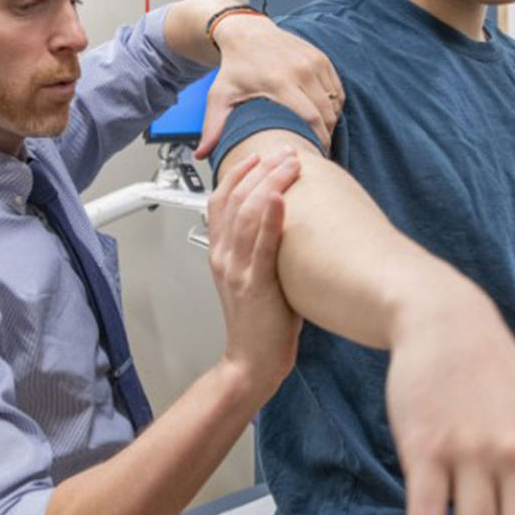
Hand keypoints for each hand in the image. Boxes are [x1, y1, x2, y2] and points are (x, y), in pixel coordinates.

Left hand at [197, 14, 343, 159]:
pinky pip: (336, 90)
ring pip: (334, 102)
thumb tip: (201, 155)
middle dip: (325, 135)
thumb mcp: (220, 96)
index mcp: (279, 81)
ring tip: (319, 135)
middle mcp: (300, 70)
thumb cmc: (234, 67)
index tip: (312, 154)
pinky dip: (333, 106)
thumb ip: (213, 127)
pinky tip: (323, 117)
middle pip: (326, 113)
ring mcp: (313, 62)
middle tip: (316, 149)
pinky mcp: (321, 58)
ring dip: (331, 122)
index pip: (309, 118)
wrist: (246, 32)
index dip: (316, 140)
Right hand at [207, 149, 302, 395]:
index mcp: (222, 252)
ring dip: (269, 183)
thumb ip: (264, 246)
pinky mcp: (255, 285)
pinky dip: (270, 218)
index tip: (264, 155)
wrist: (253, 362)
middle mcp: (224, 256)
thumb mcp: (258, 274)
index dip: (241, 173)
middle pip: (234, 199)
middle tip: (286, 152)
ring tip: (289, 164)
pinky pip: (260, 246)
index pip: (222, 199)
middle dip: (261, 169)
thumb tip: (292, 219)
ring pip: (246, 214)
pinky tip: (280, 198)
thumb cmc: (262, 323)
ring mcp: (237, 270)